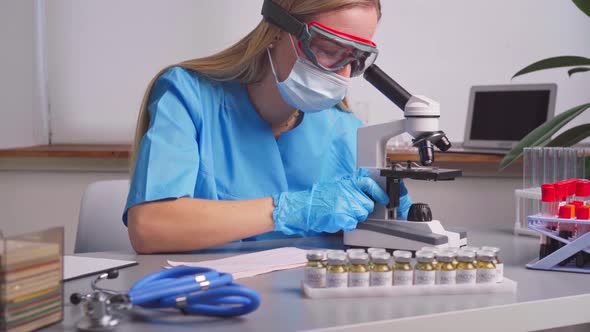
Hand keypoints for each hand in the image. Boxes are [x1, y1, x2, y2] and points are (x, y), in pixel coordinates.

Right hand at [272, 170, 388, 235]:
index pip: (369, 184)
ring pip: (361, 216)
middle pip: (368, 205)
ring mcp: (347, 205)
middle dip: (362, 210)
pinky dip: (346, 224)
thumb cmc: (318, 198)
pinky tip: (338, 220)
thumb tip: (365, 198)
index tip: (385, 199)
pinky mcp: (343, 217)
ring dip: (354, 217)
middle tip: (349, 209)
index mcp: (348, 183)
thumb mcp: (336, 187)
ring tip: (341, 214)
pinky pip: (353, 223)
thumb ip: (351, 190)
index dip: (379, 193)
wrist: (304, 206)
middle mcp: (349, 193)